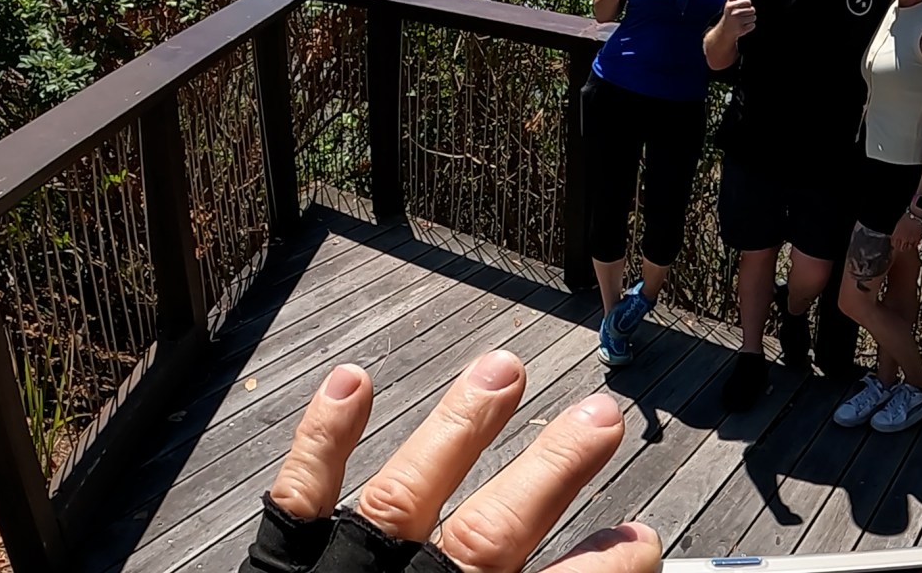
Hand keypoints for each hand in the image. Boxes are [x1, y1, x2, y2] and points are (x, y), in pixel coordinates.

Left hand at [244, 352, 661, 572]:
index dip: (606, 568)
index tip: (641, 541)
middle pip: (492, 533)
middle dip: (552, 471)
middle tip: (599, 417)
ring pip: (405, 495)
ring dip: (459, 427)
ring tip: (503, 368)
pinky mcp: (280, 570)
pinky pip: (299, 499)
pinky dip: (323, 438)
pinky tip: (354, 382)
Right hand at [718, 0, 755, 37]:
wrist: (725, 30)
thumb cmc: (730, 13)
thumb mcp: (730, 2)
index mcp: (731, 6)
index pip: (748, 2)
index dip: (747, 4)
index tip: (742, 6)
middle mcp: (734, 14)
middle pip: (752, 10)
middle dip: (749, 12)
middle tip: (742, 14)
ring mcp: (738, 23)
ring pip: (753, 17)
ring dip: (750, 19)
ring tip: (742, 20)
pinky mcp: (742, 30)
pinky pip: (753, 25)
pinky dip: (750, 26)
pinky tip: (743, 26)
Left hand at [891, 211, 921, 250]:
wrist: (915, 216)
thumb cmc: (906, 219)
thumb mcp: (898, 226)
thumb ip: (896, 234)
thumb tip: (896, 239)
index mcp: (897, 235)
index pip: (894, 245)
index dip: (895, 245)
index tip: (896, 244)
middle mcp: (903, 239)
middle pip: (901, 248)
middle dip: (901, 247)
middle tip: (902, 245)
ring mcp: (910, 240)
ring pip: (908, 248)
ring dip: (907, 247)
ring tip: (908, 244)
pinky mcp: (917, 239)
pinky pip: (914, 246)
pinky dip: (913, 245)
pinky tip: (912, 242)